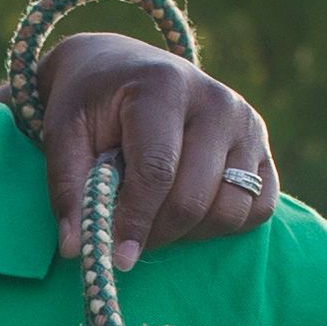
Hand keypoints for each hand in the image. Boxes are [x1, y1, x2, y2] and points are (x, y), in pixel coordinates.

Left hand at [31, 35, 277, 265]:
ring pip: (230, 210)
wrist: (125, 68)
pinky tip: (189, 214)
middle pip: (194, 197)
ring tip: (154, 217)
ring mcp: (247, 124)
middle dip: (157, 232)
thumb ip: (69, 187)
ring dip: (189, 232)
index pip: (157, 170)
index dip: (136, 220)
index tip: (118, 257)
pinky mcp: (263, 147)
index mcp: (164, 86)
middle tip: (127, 236)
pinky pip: (258, 208)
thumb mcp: (64, 132)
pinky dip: (224, 225)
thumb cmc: (92, 102)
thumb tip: (76, 249)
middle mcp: (217, 101)